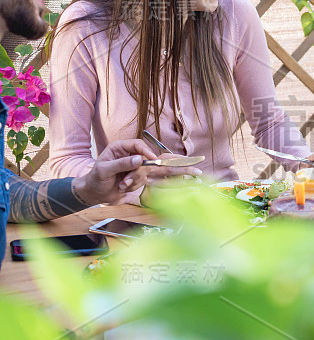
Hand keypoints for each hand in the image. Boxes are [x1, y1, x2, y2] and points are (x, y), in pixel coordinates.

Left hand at [74, 139, 201, 204]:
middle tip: (195, 163)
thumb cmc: (95, 178)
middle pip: (155, 156)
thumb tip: (140, 159)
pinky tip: (121, 187)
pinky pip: (143, 181)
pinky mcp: (139, 178)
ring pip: (147, 173)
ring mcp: (137, 167)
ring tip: (121, 184)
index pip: (139, 146)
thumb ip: (122, 164)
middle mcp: (132, 155)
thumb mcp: (105, 170)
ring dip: (134, 180)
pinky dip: (133, 186)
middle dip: (173, 162)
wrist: (93, 193)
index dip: (145, 152)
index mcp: (122, 147)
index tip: (148, 160)